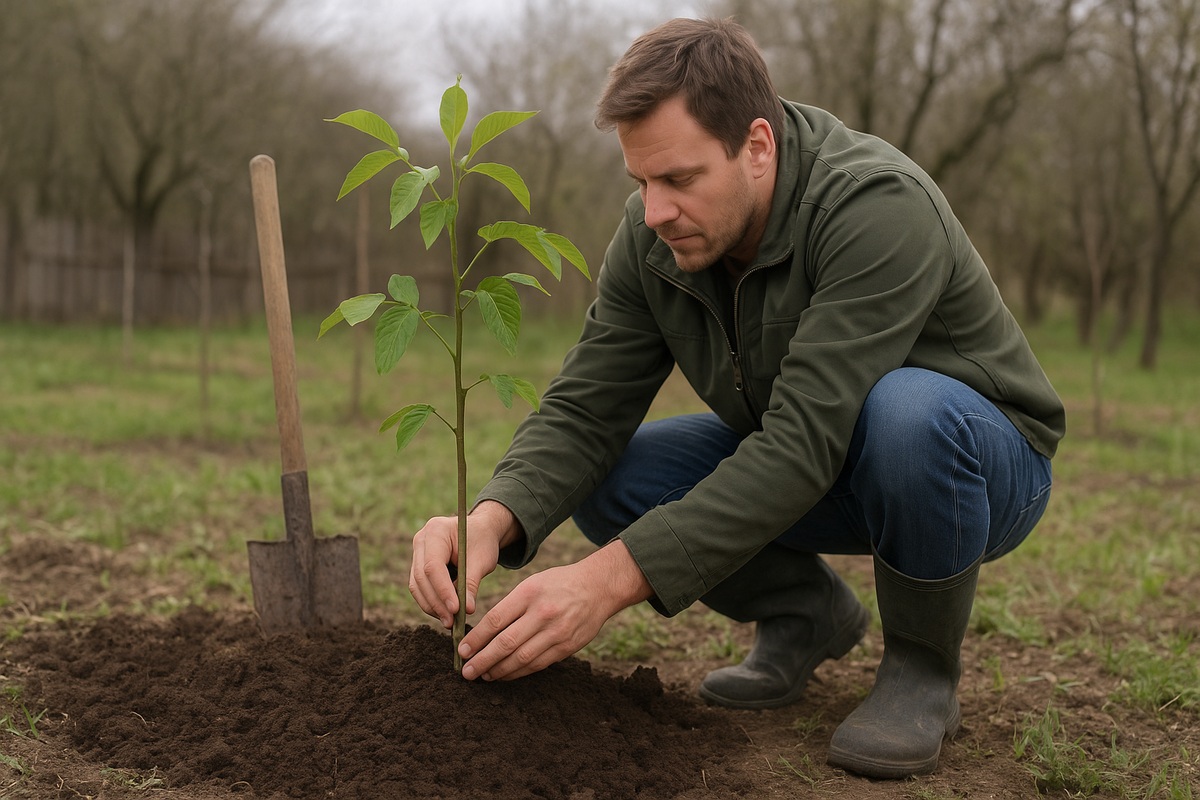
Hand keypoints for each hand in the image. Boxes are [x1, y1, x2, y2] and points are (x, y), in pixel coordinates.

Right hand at [408, 500, 520, 628]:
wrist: (480, 530)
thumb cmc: (482, 541)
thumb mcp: (482, 560)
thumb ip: (472, 583)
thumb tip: (467, 609)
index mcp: (436, 531)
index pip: (433, 566)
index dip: (442, 590)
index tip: (455, 609)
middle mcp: (421, 540)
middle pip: (421, 578)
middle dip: (436, 603)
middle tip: (451, 622)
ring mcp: (417, 552)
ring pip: (417, 585)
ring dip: (432, 606)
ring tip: (449, 621)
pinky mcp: (418, 565)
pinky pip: (420, 587)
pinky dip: (431, 601)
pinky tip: (444, 613)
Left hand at [457, 540, 652, 680]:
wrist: (598, 588)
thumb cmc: (558, 584)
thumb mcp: (532, 584)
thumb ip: (510, 606)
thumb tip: (482, 633)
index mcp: (529, 593)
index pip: (495, 620)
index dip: (476, 639)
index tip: (462, 650)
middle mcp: (542, 613)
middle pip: (506, 643)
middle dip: (482, 660)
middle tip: (466, 671)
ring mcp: (556, 632)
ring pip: (521, 659)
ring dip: (498, 670)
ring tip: (483, 675)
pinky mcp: (567, 647)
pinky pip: (537, 665)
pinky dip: (518, 672)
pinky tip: (505, 674)